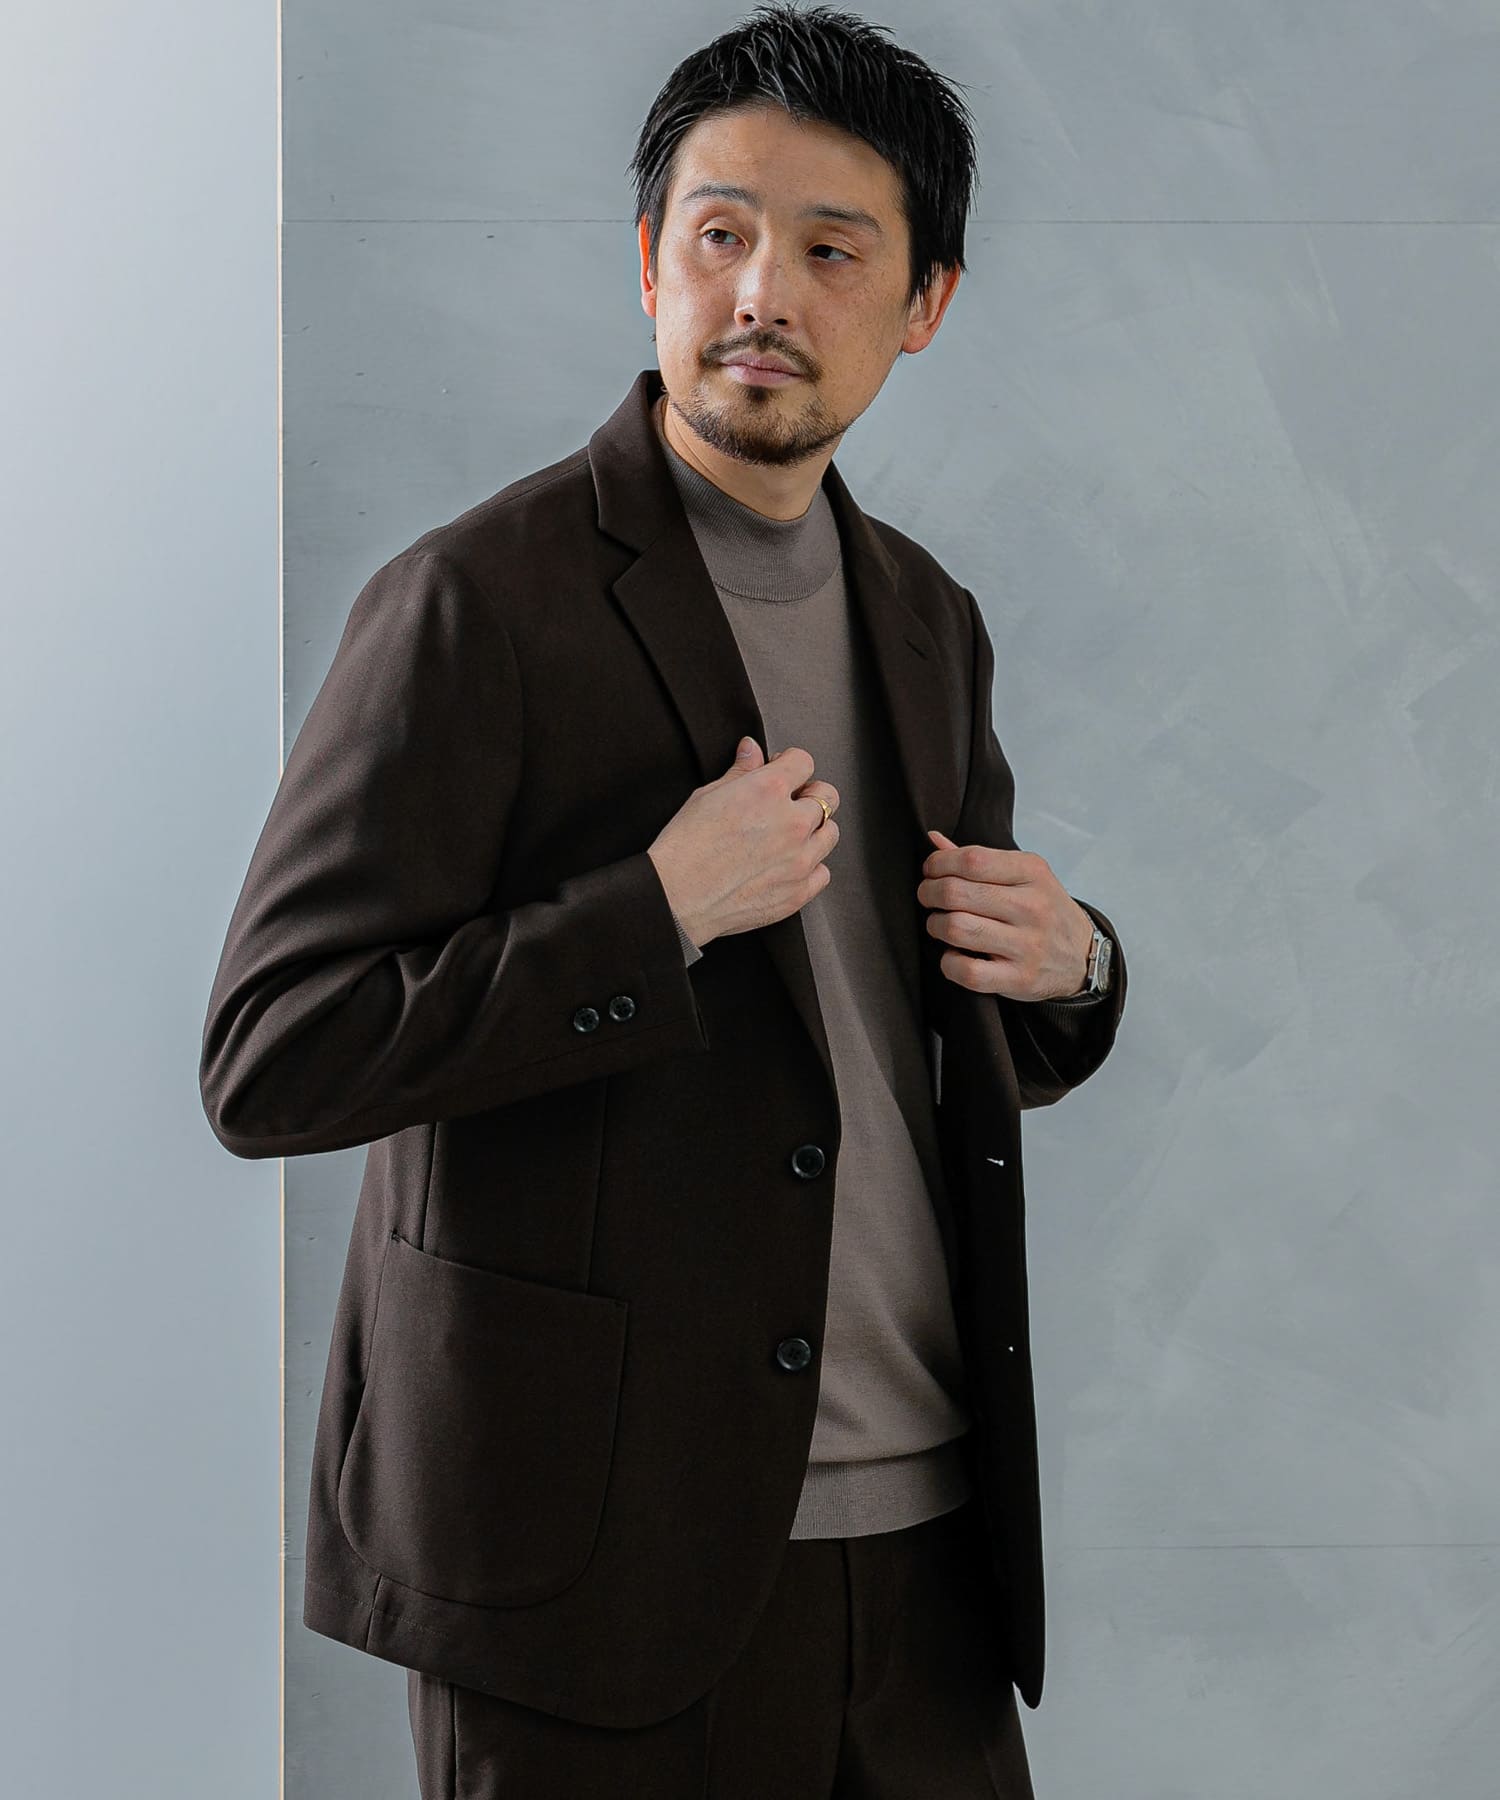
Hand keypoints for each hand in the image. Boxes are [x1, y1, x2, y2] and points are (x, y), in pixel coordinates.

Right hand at [647, 736, 839, 946]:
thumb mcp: (707, 796)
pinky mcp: (799, 891)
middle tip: (790, 803)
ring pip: (830, 833)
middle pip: (827, 796)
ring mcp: (800, 859)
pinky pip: (823, 872)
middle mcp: (792, 822)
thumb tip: (752, 751)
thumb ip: (739, 772)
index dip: (790, 764)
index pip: (804, 762)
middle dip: (810, 794)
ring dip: (815, 830)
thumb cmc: (685, 849)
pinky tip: (789, 865)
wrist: (678, 898)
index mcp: (769, 790)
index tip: (782, 771)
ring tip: (789, 836)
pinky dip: (811, 867)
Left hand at [918, 828, 1093, 999]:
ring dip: (936, 926)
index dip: (938, 864)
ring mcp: (1027, 945)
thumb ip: (979, 860)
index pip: (971, 859)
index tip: (931, 871)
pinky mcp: (1019, 978)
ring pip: (956, 929)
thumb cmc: (1043, 911)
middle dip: (929, 893)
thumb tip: (933, 840)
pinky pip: (967, 971)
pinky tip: (955, 954)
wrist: (1082, 958)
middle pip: (955, 893)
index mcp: (1032, 872)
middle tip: (929, 898)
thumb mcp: (1023, 876)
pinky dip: (949, 963)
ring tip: (941, 925)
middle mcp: (1032, 907)